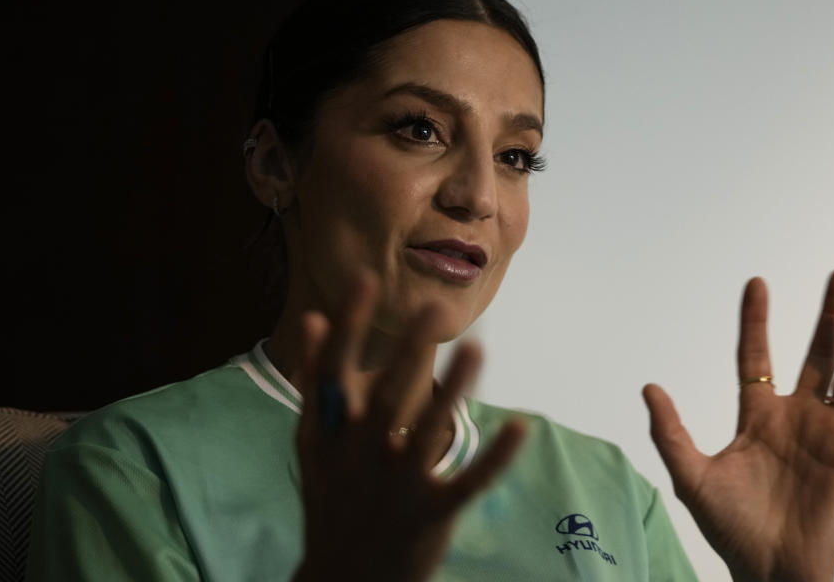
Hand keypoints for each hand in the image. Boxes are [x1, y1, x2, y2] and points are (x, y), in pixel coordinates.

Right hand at [289, 272, 526, 581]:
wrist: (343, 580)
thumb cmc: (332, 499)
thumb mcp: (313, 444)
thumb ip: (316, 383)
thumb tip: (315, 319)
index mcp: (329, 437)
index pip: (333, 374)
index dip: (349, 327)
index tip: (365, 280)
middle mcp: (358, 460)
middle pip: (385, 399)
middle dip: (408, 352)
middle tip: (435, 307)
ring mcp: (394, 489)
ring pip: (426, 434)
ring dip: (453, 391)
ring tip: (477, 349)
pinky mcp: (429, 516)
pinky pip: (466, 483)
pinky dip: (493, 456)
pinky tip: (519, 426)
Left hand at [643, 270, 833, 581]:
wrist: (771, 569)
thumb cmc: (730, 527)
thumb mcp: (691, 476)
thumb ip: (671, 432)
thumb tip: (648, 387)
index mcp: (756, 416)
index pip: (755, 355)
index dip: (756, 320)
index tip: (757, 282)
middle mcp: (794, 416)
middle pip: (815, 353)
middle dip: (828, 314)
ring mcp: (827, 432)